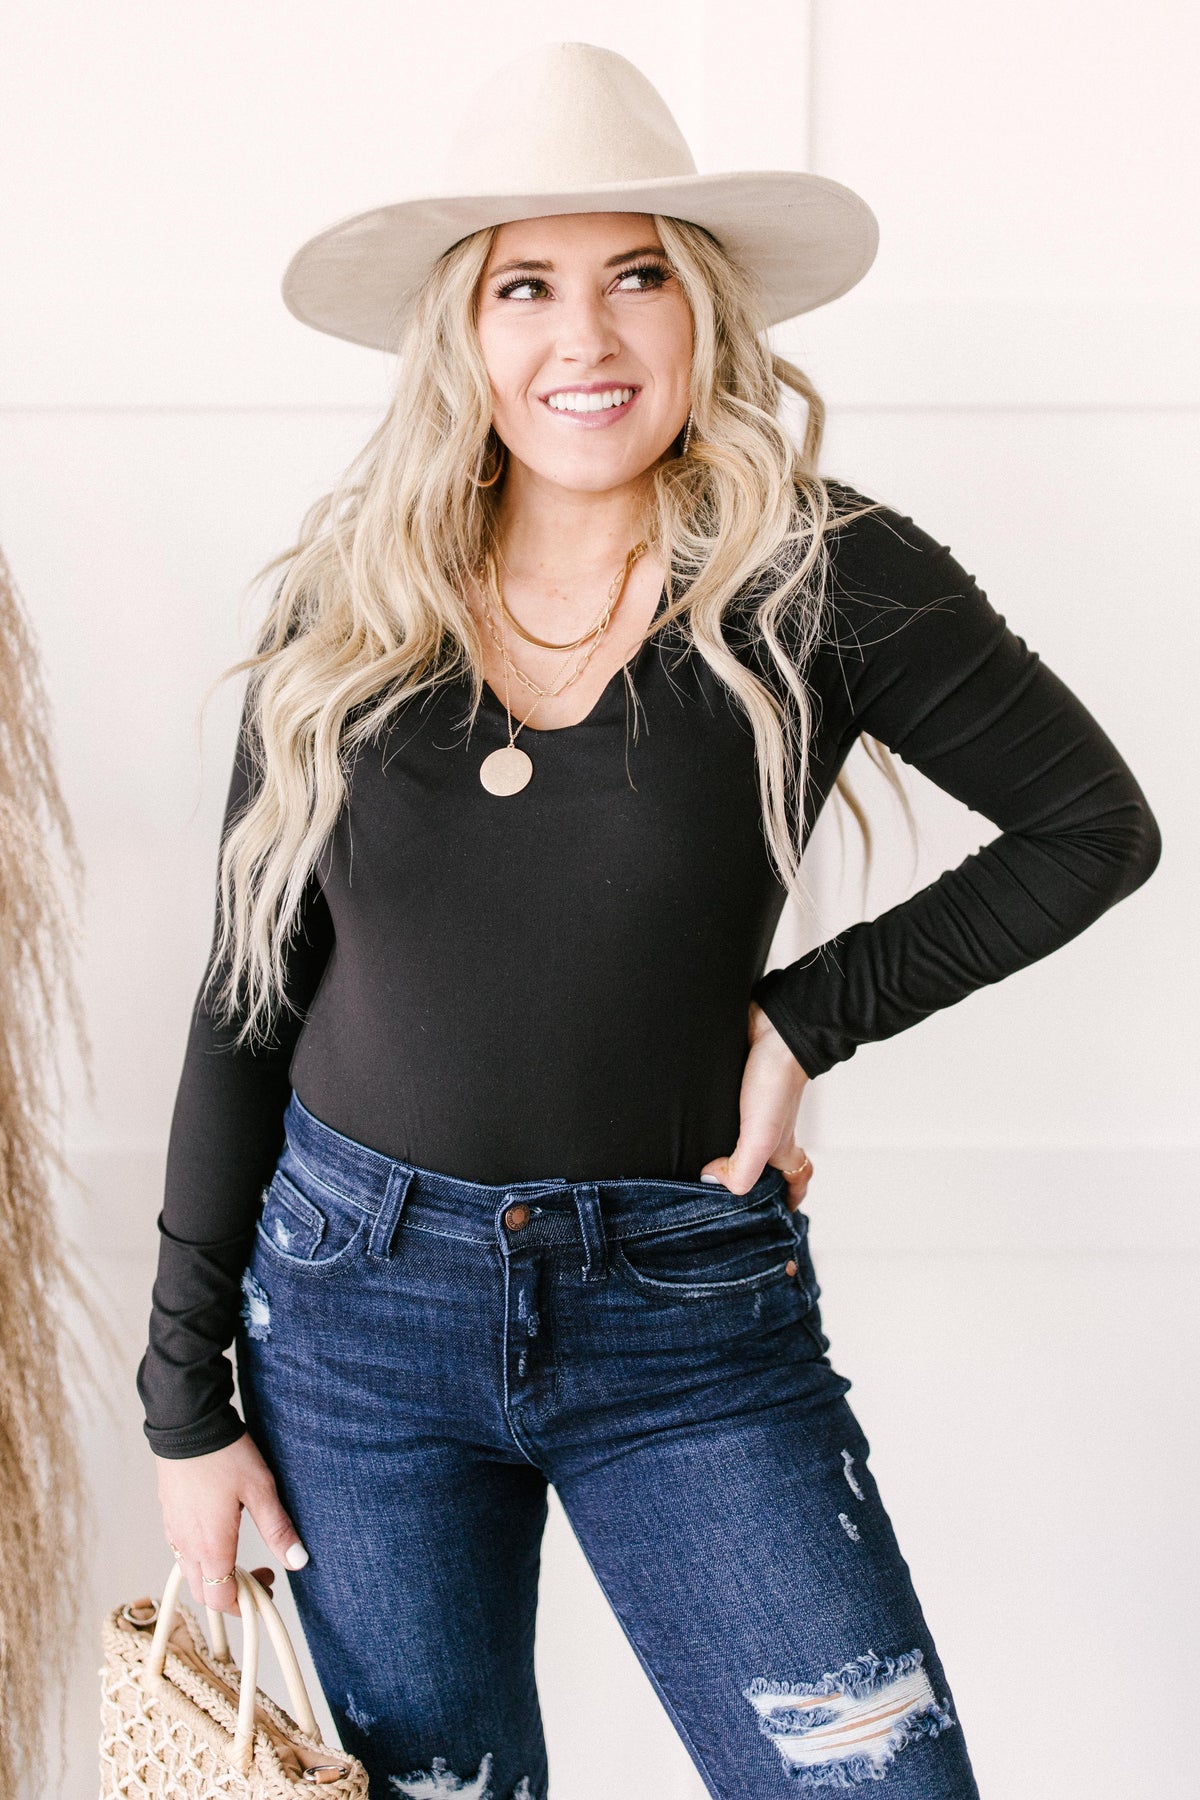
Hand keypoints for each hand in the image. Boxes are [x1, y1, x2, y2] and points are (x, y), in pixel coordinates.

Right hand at [156, 1432, 307, 1616]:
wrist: (187, 1425)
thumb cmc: (224, 1455)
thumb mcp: (260, 1490)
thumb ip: (278, 1529)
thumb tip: (298, 1561)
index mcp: (211, 1547)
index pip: (221, 1600)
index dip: (245, 1604)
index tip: (267, 1586)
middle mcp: (187, 1546)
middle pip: (203, 1593)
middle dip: (232, 1595)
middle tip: (259, 1576)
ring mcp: (174, 1531)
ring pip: (191, 1574)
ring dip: (215, 1577)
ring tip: (241, 1557)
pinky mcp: (168, 1516)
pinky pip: (182, 1552)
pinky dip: (201, 1558)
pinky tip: (219, 1535)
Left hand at [699, 1002, 813, 1208]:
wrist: (772, 1029)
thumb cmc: (777, 1082)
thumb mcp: (763, 1139)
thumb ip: (741, 1170)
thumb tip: (710, 1181)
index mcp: (783, 1147)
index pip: (795, 1182)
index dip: (789, 1201)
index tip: (779, 1217)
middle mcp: (768, 1131)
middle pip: (763, 1164)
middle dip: (749, 1180)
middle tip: (723, 1195)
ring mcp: (751, 1109)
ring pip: (739, 1138)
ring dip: (722, 1150)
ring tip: (695, 1163)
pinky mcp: (733, 1087)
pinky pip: (722, 1111)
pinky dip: (709, 1120)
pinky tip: (688, 1123)